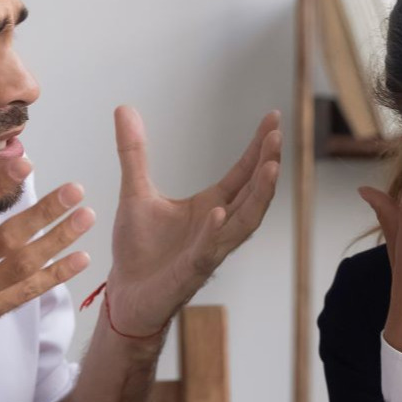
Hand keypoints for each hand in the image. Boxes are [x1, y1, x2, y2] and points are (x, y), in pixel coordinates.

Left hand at [104, 106, 281, 334]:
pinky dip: (215, 230)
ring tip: (271, 167)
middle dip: (267, 164)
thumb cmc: (138, 249)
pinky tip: (220, 211)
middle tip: (277, 135)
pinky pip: (208, 248)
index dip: (259, 147)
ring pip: (245, 220)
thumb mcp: (135, 191)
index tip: (273, 119)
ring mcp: (209, 248)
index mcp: (211, 206)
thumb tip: (124, 108)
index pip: (243, 173)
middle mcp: (219, 226)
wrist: (126, 293)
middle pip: (253, 192)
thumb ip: (134, 152)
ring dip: (259, 194)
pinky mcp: (192, 269)